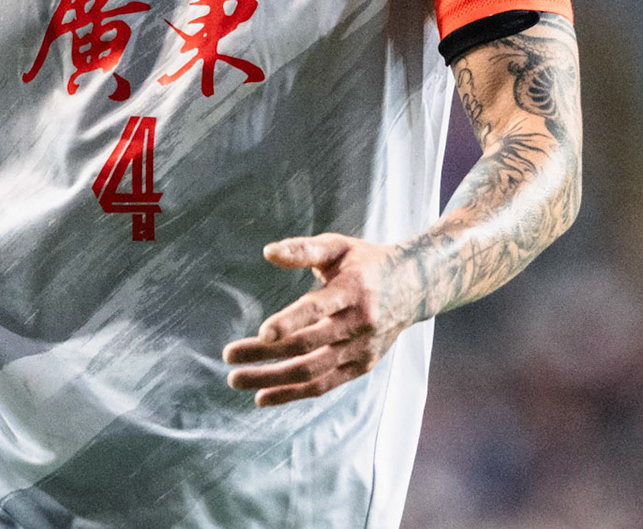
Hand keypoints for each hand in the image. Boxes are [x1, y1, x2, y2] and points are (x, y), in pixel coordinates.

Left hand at [222, 233, 414, 407]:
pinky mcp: (361, 367)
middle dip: (266, 354)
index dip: (290, 322)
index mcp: (353, 289)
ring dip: (273, 380)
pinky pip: (324, 385)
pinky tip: (263, 396)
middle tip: (229, 356)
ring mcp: (362, 350)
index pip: (318, 309)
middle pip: (308, 346)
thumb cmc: (364, 262)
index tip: (262, 333)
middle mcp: (360, 324)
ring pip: (313, 372)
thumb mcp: (338, 246)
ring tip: (237, 379)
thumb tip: (267, 252)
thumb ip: (303, 249)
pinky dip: (293, 394)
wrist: (413, 288)